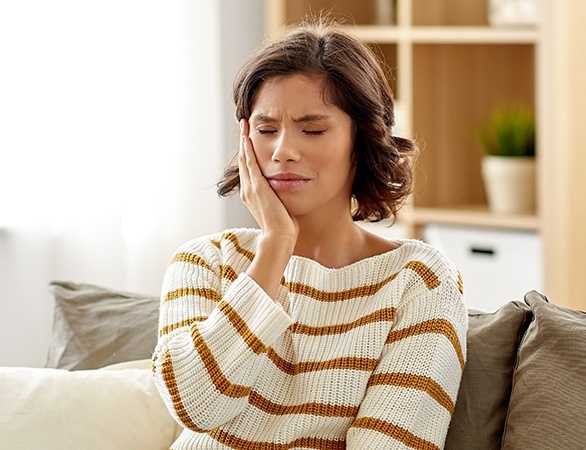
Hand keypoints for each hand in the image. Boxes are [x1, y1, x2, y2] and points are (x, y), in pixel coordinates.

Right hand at [239, 119, 297, 298]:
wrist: (279, 238)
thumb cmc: (284, 228)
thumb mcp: (281, 208)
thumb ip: (281, 198)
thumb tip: (290, 192)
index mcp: (252, 195)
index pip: (249, 169)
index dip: (248, 153)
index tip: (250, 139)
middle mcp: (247, 190)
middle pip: (243, 160)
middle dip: (244, 142)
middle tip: (243, 126)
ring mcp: (251, 188)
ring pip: (245, 158)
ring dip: (244, 140)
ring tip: (244, 125)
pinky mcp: (258, 187)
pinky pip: (251, 162)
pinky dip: (249, 149)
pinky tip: (249, 136)